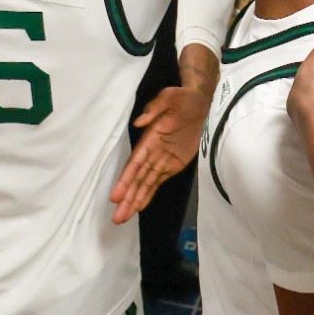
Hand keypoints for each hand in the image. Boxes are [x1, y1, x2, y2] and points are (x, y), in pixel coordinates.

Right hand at [110, 85, 211, 223]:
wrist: (198, 102)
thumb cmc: (181, 99)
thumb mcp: (169, 97)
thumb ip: (155, 109)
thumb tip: (140, 122)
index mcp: (149, 139)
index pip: (135, 164)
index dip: (126, 180)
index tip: (116, 196)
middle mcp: (152, 153)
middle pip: (137, 180)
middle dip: (127, 198)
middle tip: (117, 217)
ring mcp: (162, 160)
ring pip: (145, 185)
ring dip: (135, 200)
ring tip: (123, 217)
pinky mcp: (172, 164)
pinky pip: (157, 183)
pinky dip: (148, 195)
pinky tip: (139, 206)